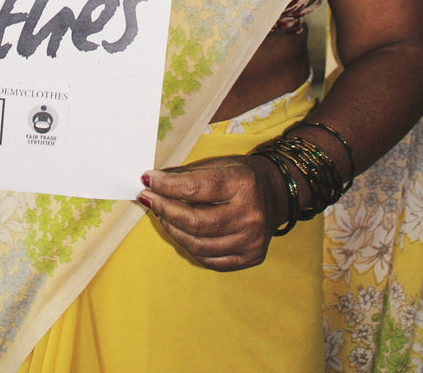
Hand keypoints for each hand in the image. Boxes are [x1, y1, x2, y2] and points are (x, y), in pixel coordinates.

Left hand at [138, 154, 287, 270]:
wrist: (277, 193)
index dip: (166, 186)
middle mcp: (250, 215)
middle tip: (149, 200)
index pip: (195, 188)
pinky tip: (181, 232)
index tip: (148, 180)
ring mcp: (252, 240)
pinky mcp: (251, 257)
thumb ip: (188, 175)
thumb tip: (152, 183)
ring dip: (173, 230)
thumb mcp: (219, 165)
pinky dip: (189, 247)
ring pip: (199, 245)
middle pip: (195, 222)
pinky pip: (210, 259)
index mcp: (242, 184)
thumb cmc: (241, 176)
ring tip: (162, 215)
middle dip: (165, 210)